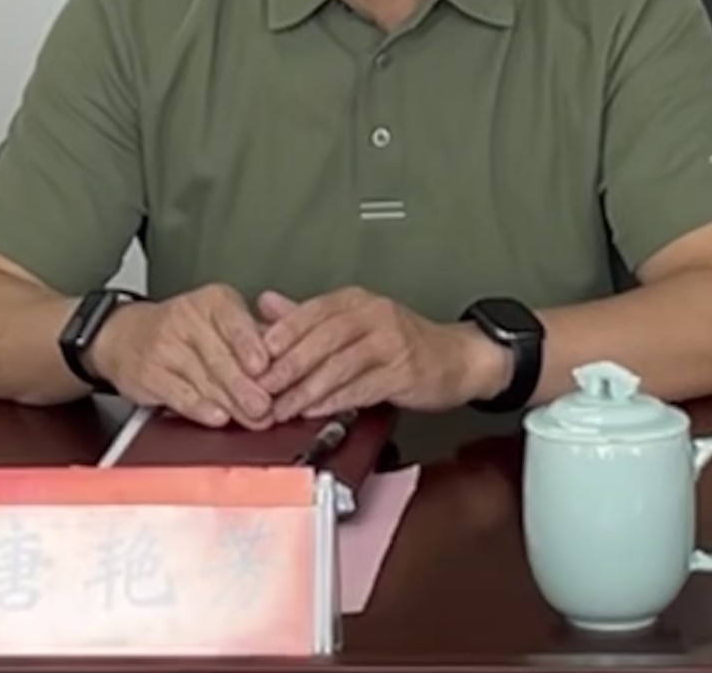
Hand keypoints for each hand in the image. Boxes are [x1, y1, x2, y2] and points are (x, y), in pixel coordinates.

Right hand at [86, 284, 273, 428]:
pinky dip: (201, 408)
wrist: (127, 336)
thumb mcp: (224, 321)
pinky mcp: (149, 373)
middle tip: (267, 407)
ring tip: (251, 418)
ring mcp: (165, 346)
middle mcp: (188, 317)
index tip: (266, 368)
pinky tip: (217, 416)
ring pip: (204, 380)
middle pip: (222, 358)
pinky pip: (181, 394)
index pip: (235, 323)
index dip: (252, 347)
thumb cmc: (188, 331)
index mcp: (214, 301)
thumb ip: (258, 337)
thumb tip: (293, 359)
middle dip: (247, 387)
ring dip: (231, 404)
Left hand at [254, 288, 508, 420]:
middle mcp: (373, 315)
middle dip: (288, 365)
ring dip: (307, 389)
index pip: (312, 310)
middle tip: (261, 388)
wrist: (456, 359)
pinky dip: (335, 399)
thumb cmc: (400, 342)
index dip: (283, 332)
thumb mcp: (354, 322)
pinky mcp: (403, 371)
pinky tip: (315, 411)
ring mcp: (391, 342)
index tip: (255, 355)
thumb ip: (308, 316)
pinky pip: (362, 386)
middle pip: (323, 338)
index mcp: (356, 300)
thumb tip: (264, 303)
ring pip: (340, 364)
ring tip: (282, 407)